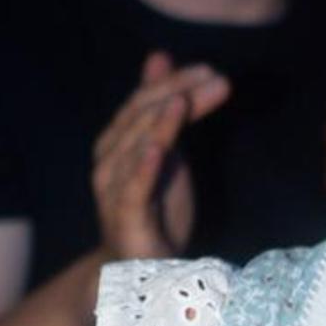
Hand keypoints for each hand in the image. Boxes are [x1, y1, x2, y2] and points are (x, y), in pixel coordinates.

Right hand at [91, 50, 230, 261]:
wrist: (144, 268)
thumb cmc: (155, 207)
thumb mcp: (167, 150)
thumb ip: (164, 108)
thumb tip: (161, 57)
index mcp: (117, 141)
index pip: (144, 101)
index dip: (176, 83)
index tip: (211, 70)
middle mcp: (108, 159)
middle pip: (141, 117)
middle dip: (178, 95)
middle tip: (217, 81)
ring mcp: (112, 188)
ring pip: (135, 146)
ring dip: (163, 122)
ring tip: (186, 101)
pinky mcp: (124, 216)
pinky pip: (132, 188)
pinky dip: (143, 167)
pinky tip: (158, 148)